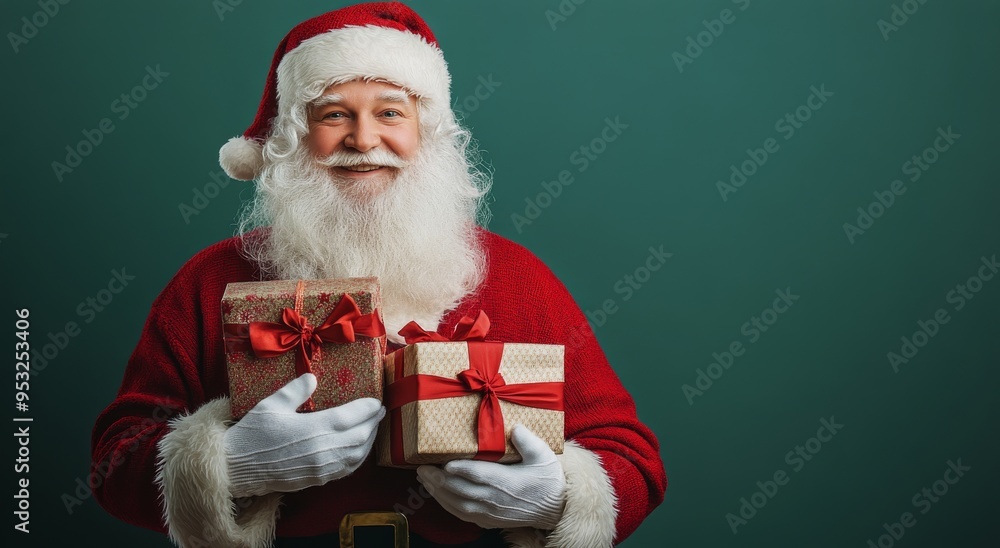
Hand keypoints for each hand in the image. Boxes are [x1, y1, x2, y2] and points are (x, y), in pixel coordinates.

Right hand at [223, 373, 384, 496]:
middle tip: (380, 411)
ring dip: (369, 440)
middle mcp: (322, 450)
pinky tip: (359, 451)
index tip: (376, 400)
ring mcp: (321, 468)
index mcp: (313, 429)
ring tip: (373, 428)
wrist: (235, 470)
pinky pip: (346, 470)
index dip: (366, 408)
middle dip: (373, 422)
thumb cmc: (251, 435)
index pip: (350, 417)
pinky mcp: (316, 480)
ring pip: (356, 455)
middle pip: (359, 436)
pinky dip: (358, 458)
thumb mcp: (271, 405)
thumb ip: (295, 390)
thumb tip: (313, 377)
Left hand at [416, 425, 565, 529]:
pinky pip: (461, 514)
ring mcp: (490, 512)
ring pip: (457, 504)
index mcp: (508, 482)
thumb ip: (528, 441)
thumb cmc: (548, 479)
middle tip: (422, 466)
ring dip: (438, 491)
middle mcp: (496, 499)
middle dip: (438, 479)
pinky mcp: (488, 520)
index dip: (460, 469)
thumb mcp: (543, 455)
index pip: (479, 476)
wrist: (556, 509)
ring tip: (424, 478)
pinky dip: (446, 504)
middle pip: (461, 490)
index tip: (444, 462)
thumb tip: (515, 427)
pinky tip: (437, 494)